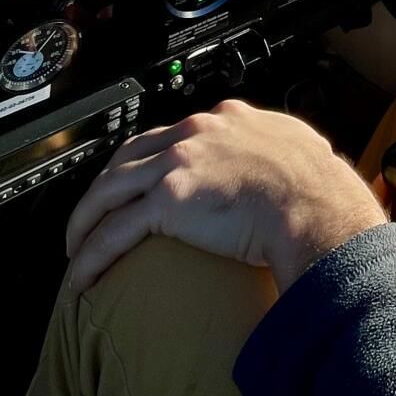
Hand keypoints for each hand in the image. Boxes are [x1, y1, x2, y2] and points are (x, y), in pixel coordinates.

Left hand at [65, 100, 384, 294]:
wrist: (316, 206)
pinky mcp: (167, 201)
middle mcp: (196, 133)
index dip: (150, 157)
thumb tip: (301, 160)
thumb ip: (285, 151)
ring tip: (75, 246)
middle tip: (93, 213)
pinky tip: (82, 276)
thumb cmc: (319, 188)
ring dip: (85, 219)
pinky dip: (91, 255)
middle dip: (104, 185)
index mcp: (227, 119)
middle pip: (128, 155)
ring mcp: (178, 163)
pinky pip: (114, 230)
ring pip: (110, 188)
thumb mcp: (301, 149)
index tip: (140, 179)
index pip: (172, 132)